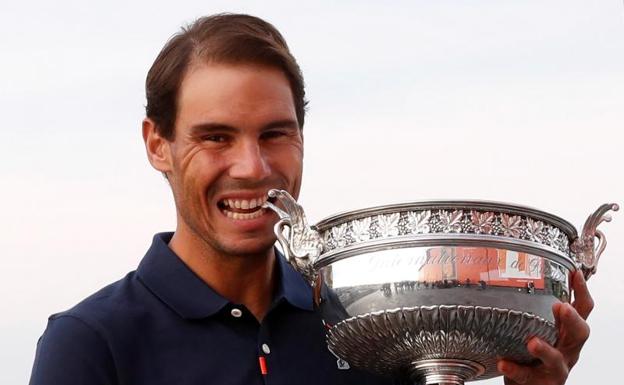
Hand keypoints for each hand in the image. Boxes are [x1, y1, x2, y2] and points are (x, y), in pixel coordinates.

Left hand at [497, 270, 592, 384]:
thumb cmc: (531, 352)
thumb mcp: (537, 328)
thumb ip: (531, 309)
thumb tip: (507, 278)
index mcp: (566, 332)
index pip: (582, 310)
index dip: (581, 291)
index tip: (575, 273)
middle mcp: (566, 349)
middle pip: (580, 333)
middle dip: (573, 319)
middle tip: (561, 306)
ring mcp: (556, 368)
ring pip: (557, 359)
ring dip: (545, 349)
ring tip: (532, 342)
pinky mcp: (542, 383)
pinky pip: (529, 376)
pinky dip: (516, 369)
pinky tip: (504, 363)